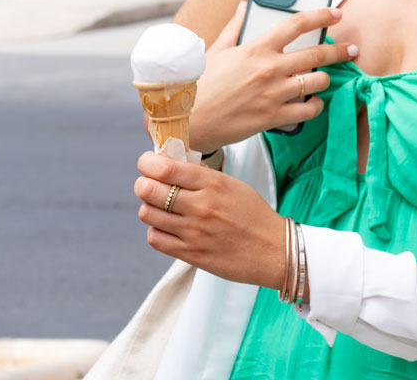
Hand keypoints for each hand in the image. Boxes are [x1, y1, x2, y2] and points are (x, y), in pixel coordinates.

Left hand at [135, 152, 287, 291]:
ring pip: (147, 213)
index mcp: (214, 184)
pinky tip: (167, 227)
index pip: (166, 168)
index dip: (148, 163)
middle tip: (149, 184)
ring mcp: (193, 231)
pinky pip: (155, 238)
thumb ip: (204, 175)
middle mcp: (201, 206)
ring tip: (160, 207)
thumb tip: (175, 164)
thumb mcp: (235, 186)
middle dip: (143, 184)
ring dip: (149, 207)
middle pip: (149, 189)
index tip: (147, 162)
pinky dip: (156, 230)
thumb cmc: (255, 216)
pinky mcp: (189, 253)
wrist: (273, 251)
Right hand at [187, 2, 355, 152]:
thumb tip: (246, 6)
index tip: (337, 13)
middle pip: (318, 54)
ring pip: (318, 82)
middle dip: (340, 50)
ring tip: (323, 80)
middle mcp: (268, 68)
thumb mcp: (215, 51)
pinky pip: (309, 110)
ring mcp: (273, 93)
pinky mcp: (273, 117)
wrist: (183, 121)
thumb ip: (235, 27)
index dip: (321, 16)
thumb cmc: (198, 85)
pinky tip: (313, 102)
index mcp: (255, 48)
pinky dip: (316, 105)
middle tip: (351, 49)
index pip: (297, 24)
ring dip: (325, 80)